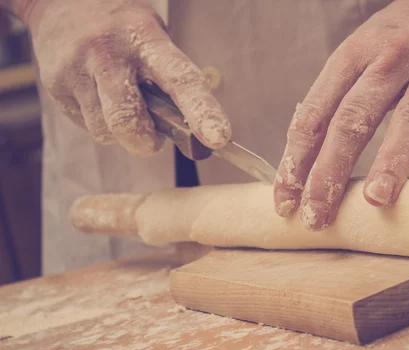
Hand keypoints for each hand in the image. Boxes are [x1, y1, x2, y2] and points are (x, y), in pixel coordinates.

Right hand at [26, 0, 230, 154]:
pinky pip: (86, 126)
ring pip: (105, 131)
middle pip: (128, 120)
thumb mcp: (153, 39)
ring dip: (121, 133)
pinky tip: (98, 98)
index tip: (218, 138)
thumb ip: (170, 80)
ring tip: (121, 105)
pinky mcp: (55, 85)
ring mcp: (77, 69)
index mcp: (146, 39)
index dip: (202, 111)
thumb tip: (190, 131)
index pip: (180, 80)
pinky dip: (99, 123)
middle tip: (152, 139)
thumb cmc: (122, 28)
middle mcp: (109, 53)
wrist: (60, 0)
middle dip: (145, 142)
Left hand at [274, 0, 408, 228]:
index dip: (295, 161)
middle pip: (352, 120)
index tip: (285, 201)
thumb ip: (331, 105)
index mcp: (350, 57)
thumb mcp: (354, 59)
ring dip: (390, 161)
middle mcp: (388, 61)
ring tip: (375, 200)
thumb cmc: (392, 44)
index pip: (313, 114)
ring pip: (408, 119)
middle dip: (330, 171)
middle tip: (317, 214)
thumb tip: (300, 166)